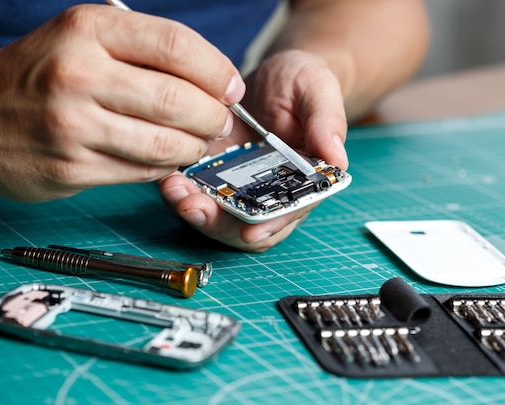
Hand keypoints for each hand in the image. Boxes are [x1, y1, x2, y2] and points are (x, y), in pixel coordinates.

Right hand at [0, 4, 244, 201]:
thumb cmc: (37, 73)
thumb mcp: (81, 36)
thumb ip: (141, 49)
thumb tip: (211, 79)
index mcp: (88, 29)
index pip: (177, 46)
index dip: (216, 70)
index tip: (231, 87)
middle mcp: (80, 74)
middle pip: (178, 99)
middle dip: (213, 116)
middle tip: (219, 121)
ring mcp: (74, 125)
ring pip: (165, 143)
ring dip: (194, 147)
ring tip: (196, 143)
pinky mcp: (71, 168)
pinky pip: (141, 171)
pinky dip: (164, 166)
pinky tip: (165, 159)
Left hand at [159, 50, 348, 251]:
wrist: (274, 75)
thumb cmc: (302, 83)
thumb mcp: (317, 89)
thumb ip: (327, 121)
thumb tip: (336, 159)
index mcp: (304, 180)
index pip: (289, 212)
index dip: (271, 224)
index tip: (249, 229)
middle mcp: (270, 191)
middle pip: (247, 224)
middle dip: (219, 223)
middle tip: (193, 206)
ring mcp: (239, 185)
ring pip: (217, 215)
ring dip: (193, 211)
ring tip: (174, 189)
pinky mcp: (214, 173)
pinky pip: (196, 192)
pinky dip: (179, 191)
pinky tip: (167, 175)